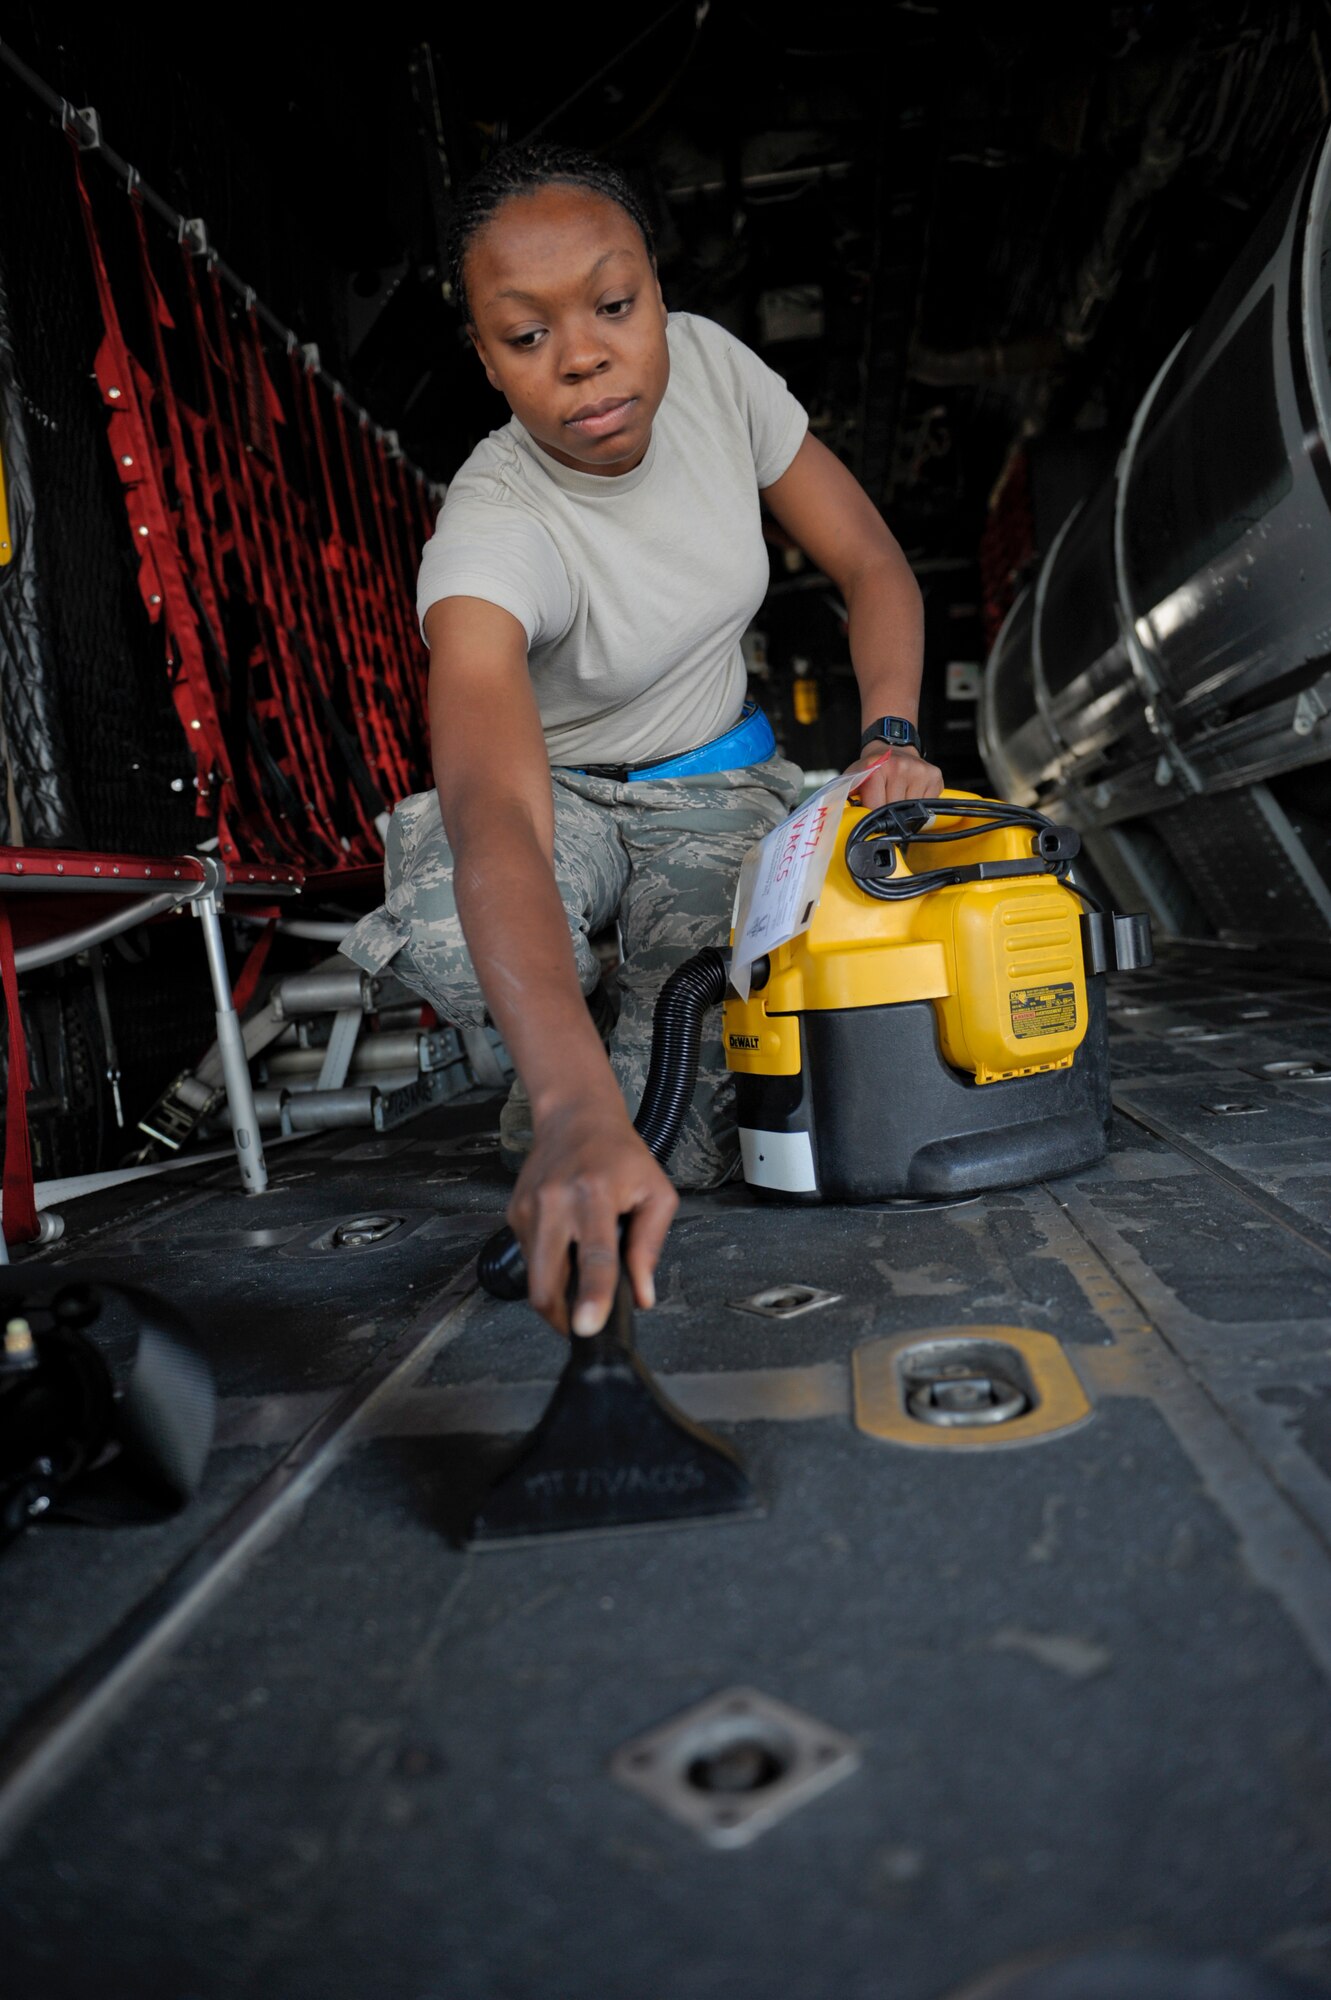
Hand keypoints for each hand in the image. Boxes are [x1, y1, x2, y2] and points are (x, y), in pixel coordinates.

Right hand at [507, 1093, 678, 1337]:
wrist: (575, 1118)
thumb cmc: (620, 1155)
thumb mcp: (655, 1193)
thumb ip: (650, 1246)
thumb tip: (642, 1295)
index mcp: (594, 1195)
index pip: (595, 1256)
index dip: (592, 1296)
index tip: (587, 1328)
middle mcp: (555, 1202)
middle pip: (545, 1280)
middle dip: (560, 1316)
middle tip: (582, 1323)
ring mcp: (528, 1208)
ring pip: (533, 1276)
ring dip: (555, 1291)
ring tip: (580, 1276)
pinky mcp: (514, 1212)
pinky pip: (529, 1256)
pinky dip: (547, 1263)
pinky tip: (566, 1242)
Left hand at [844, 745, 943, 809]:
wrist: (892, 747)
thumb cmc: (872, 767)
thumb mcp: (853, 777)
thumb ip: (842, 794)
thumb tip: (834, 813)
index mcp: (877, 769)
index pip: (876, 808)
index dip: (873, 815)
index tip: (872, 814)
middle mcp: (900, 767)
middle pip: (895, 811)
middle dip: (889, 813)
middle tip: (885, 802)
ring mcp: (920, 771)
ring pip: (913, 810)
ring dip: (905, 810)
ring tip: (898, 795)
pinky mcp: (934, 776)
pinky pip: (928, 804)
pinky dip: (919, 804)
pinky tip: (911, 792)